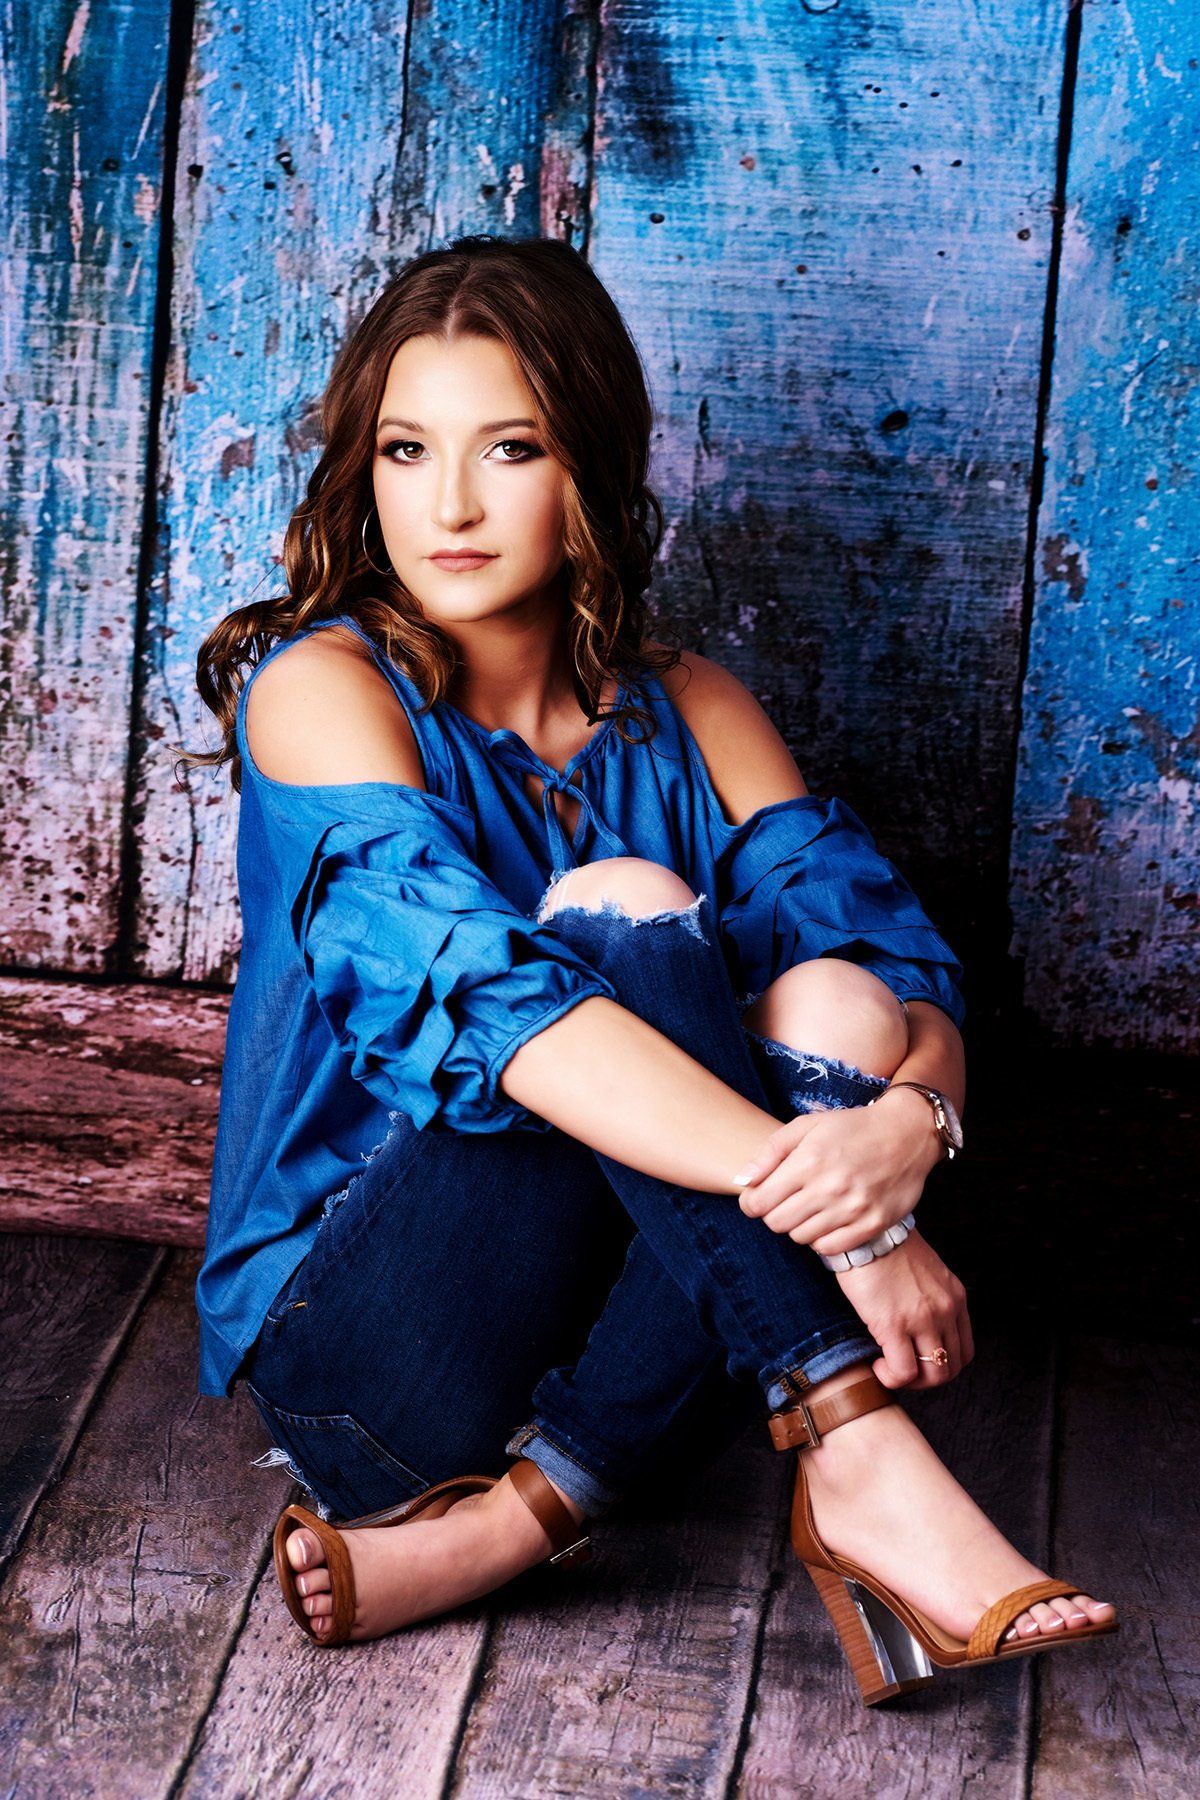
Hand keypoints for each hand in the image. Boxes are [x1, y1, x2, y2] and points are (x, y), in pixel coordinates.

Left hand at [734, 1088, 942, 1255]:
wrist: (908, 1133)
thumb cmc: (852, 1127)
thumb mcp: (807, 1126)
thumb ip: (770, 1152)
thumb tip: (741, 1181)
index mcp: (809, 1161)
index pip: (759, 1202)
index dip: (751, 1203)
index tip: (757, 1198)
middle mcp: (830, 1187)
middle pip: (777, 1223)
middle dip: (773, 1214)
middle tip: (784, 1201)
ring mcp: (853, 1209)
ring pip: (801, 1238)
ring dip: (798, 1225)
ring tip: (809, 1207)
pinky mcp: (873, 1225)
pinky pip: (830, 1248)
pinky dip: (822, 1238)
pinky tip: (827, 1219)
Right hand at [835, 1230, 973, 1387]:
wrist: (866, 1232)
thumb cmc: (887, 1248)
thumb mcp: (926, 1273)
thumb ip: (932, 1298)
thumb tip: (919, 1327)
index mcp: (955, 1298)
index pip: (964, 1350)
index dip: (942, 1364)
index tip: (919, 1358)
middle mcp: (945, 1310)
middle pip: (951, 1368)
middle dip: (926, 1378)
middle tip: (903, 1368)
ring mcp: (922, 1319)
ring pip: (932, 1376)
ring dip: (911, 1382)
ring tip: (890, 1368)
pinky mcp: (894, 1325)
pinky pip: (903, 1372)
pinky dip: (891, 1378)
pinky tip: (876, 1364)